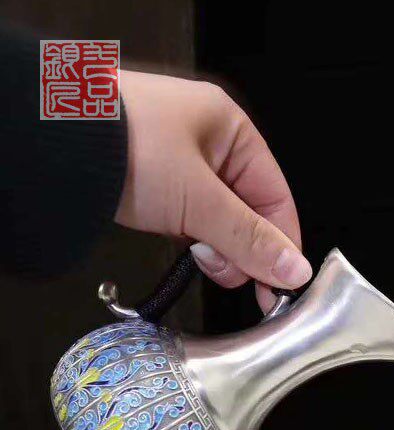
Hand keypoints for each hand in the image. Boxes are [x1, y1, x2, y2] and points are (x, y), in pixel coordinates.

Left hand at [115, 71, 310, 311]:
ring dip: (215, 247)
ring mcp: (180, 163)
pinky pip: (191, 219)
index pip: (275, 196)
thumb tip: (294, 269)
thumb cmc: (122, 147)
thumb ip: (250, 239)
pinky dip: (192, 239)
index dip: (282, 244)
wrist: (46, 142)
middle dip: (241, 248)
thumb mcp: (199, 200)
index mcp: (231, 129)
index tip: (281, 284)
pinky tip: (184, 247)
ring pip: (219, 220)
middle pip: (248, 212)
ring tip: (197, 254)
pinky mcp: (156, 182)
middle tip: (225, 269)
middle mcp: (209, 142)